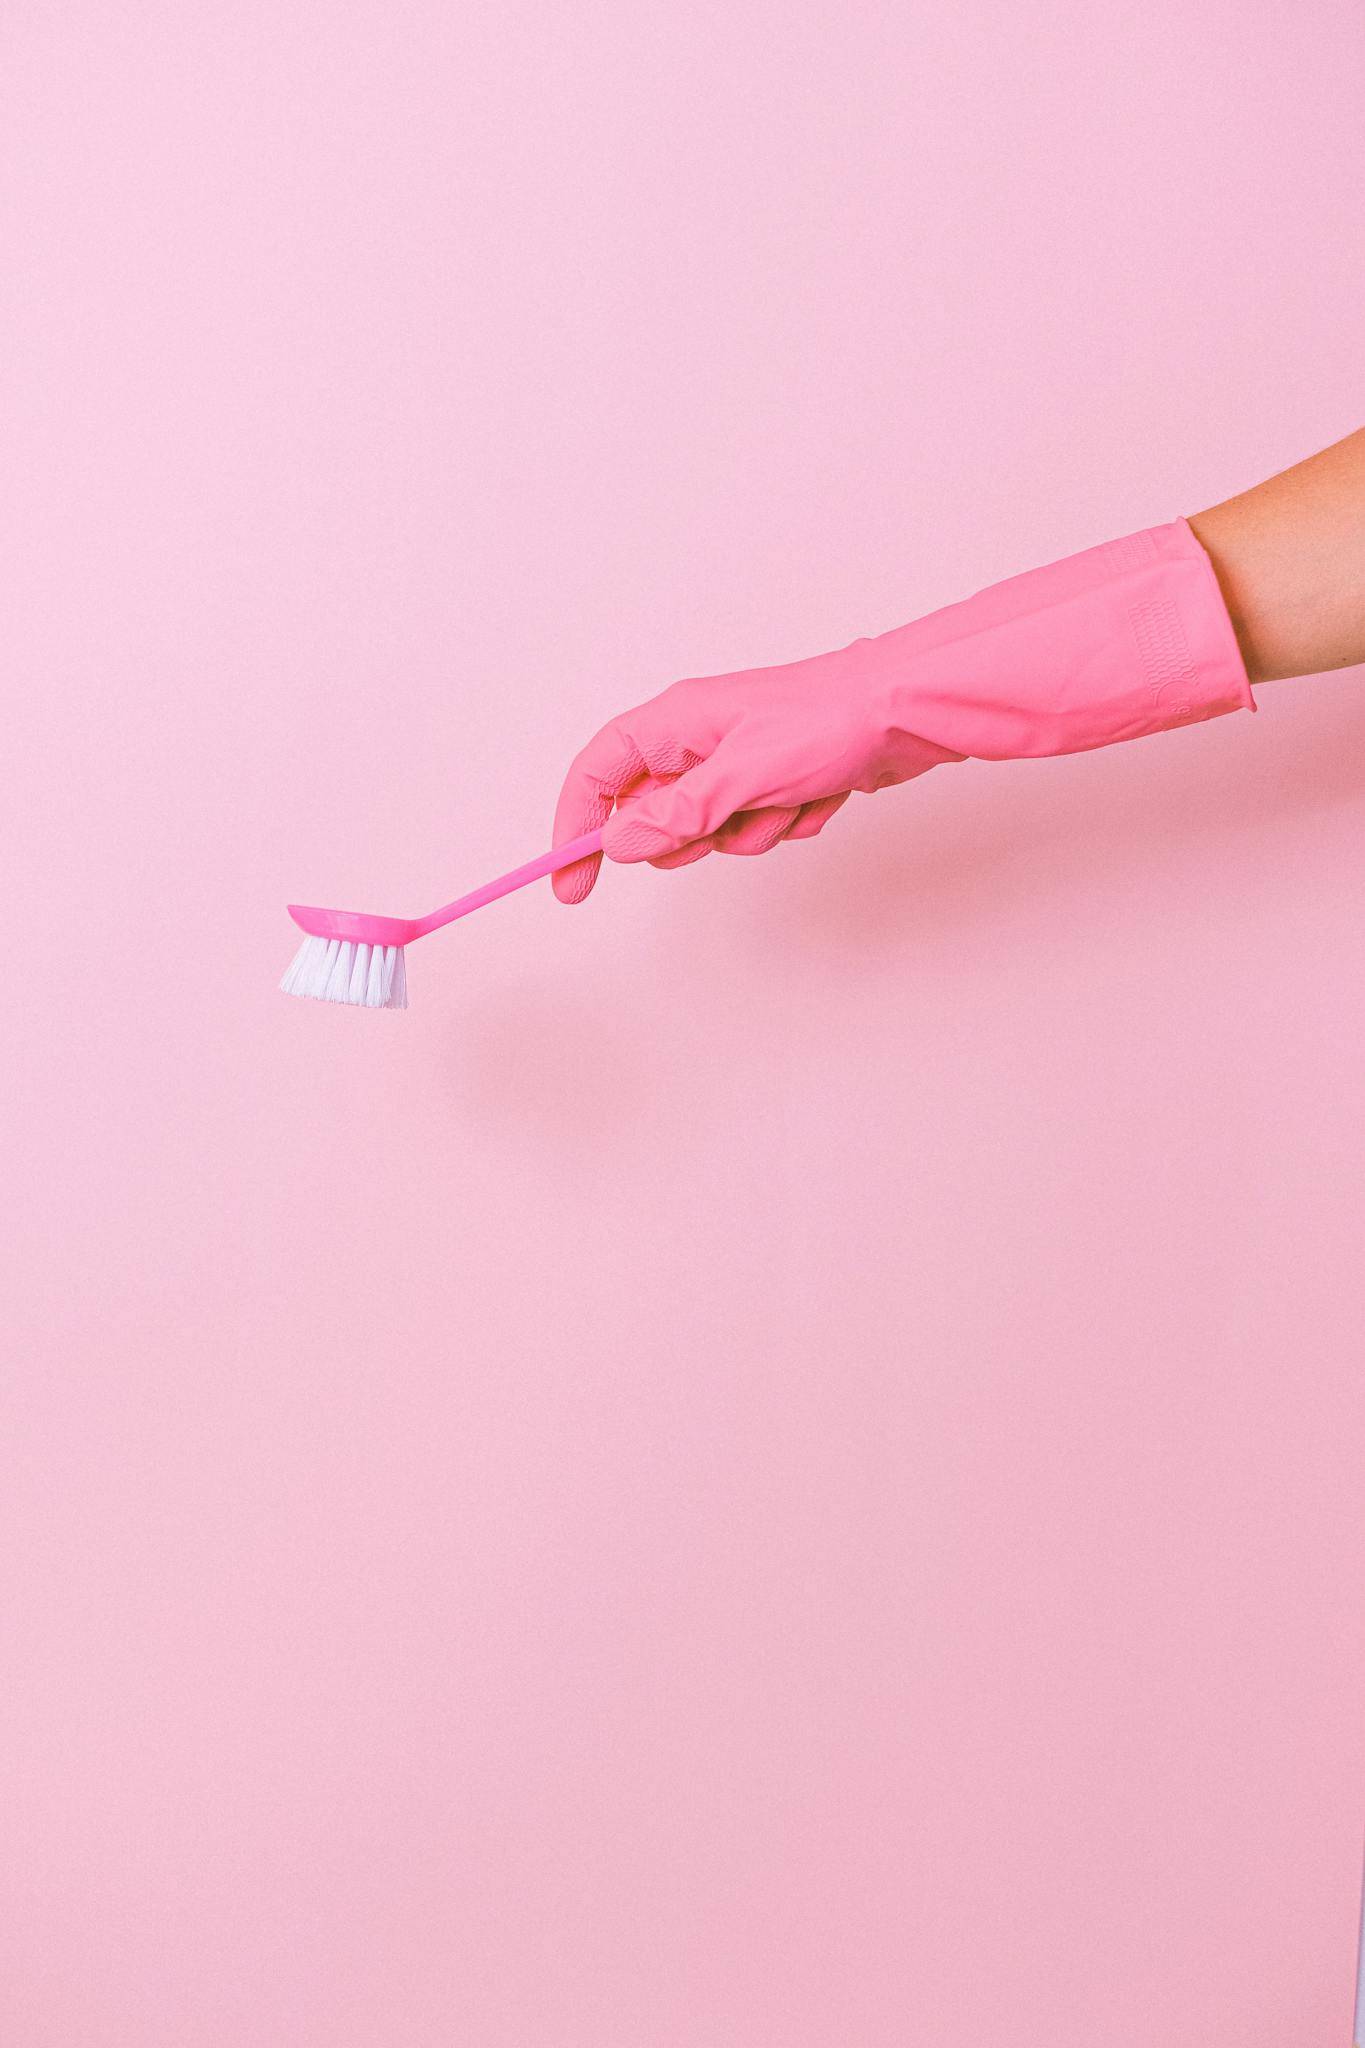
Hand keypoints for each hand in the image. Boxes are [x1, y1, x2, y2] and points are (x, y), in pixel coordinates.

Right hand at [551, 516, 1258, 904]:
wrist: (911, 711)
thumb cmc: (830, 724)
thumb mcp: (741, 778)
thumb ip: (674, 814)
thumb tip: (616, 842)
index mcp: (676, 721)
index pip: (597, 775)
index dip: (574, 826)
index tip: (570, 882)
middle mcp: (700, 736)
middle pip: (652, 812)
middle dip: (692, 836)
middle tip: (730, 825)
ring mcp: (740, 759)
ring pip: (710, 829)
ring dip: (749, 832)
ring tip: (790, 801)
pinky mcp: (777, 778)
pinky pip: (757, 826)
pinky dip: (786, 823)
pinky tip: (819, 797)